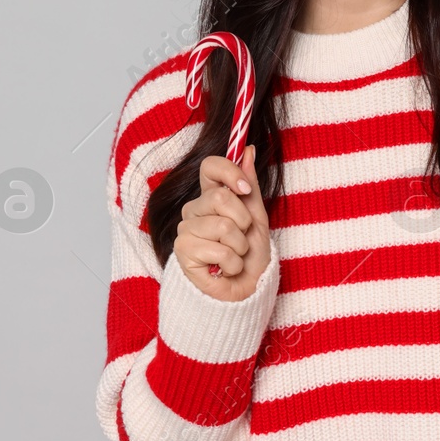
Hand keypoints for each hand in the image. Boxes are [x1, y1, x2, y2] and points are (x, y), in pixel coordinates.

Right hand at [174, 145, 271, 301]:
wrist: (245, 289)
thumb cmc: (250, 255)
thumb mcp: (257, 217)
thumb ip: (250, 186)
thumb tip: (249, 150)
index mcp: (211, 198)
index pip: (210, 167)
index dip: (229, 172)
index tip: (246, 189)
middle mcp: (194, 210)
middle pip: (221, 197)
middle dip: (243, 221)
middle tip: (243, 238)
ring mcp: (186, 230)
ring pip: (223, 225)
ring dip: (240, 246)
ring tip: (235, 257)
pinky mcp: (182, 252)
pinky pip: (219, 249)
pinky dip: (232, 263)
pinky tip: (225, 269)